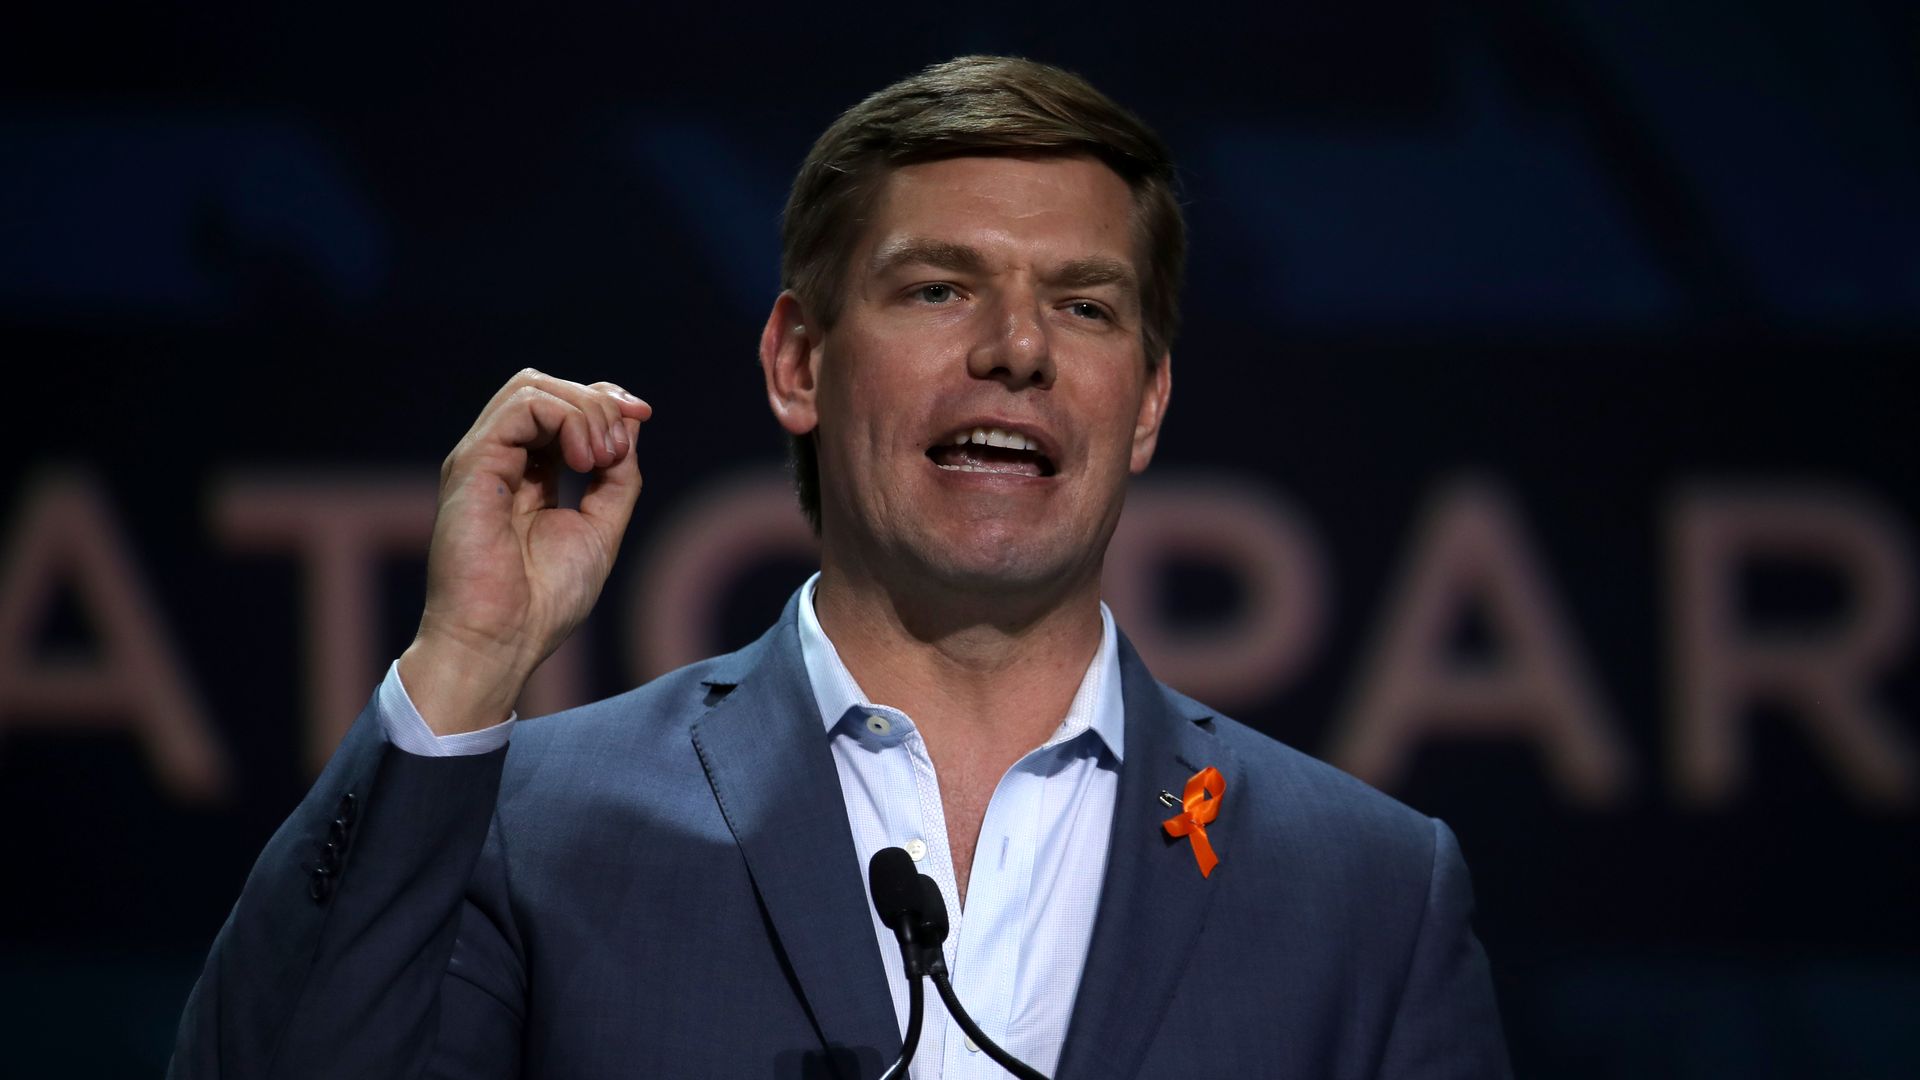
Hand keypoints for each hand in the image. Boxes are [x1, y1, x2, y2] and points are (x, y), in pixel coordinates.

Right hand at [399, 369, 652, 734]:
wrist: (502, 641)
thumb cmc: (543, 601)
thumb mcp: (600, 527)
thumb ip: (616, 476)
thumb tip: (630, 423)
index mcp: (524, 474)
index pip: (559, 405)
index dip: (604, 400)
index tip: (642, 415)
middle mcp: (498, 460)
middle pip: (546, 387)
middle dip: (598, 402)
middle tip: (619, 449)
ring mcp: (481, 459)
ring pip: (533, 386)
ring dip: (586, 411)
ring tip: (600, 459)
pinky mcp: (472, 463)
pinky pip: (523, 406)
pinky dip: (567, 420)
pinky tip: (583, 461)